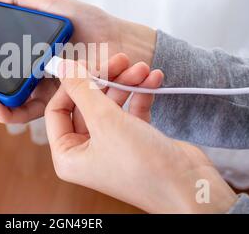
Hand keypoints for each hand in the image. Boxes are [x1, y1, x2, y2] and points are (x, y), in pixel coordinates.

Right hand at [0, 0, 156, 123]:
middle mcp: (26, 77)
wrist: (121, 43)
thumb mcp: (53, 7)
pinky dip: (6, 112)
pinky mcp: (53, 105)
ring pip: (0, 106)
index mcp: (23, 55)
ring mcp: (38, 93)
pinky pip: (24, 114)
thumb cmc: (92, 25)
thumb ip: (23, 1)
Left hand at [45, 59, 236, 213]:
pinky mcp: (135, 140)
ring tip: (142, 68)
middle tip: (121, 60)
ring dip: (126, 83)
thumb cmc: (143, 167)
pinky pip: (131, 110)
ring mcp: (111, 145)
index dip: (71, 85)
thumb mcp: (106, 121)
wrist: (191, 188)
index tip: (86, 62)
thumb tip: (62, 67)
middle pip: (86, 103)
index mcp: (68, 155)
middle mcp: (87, 151)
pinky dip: (140, 94)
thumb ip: (82, 90)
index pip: (57, 110)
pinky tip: (153, 79)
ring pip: (111, 104)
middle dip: (105, 79)